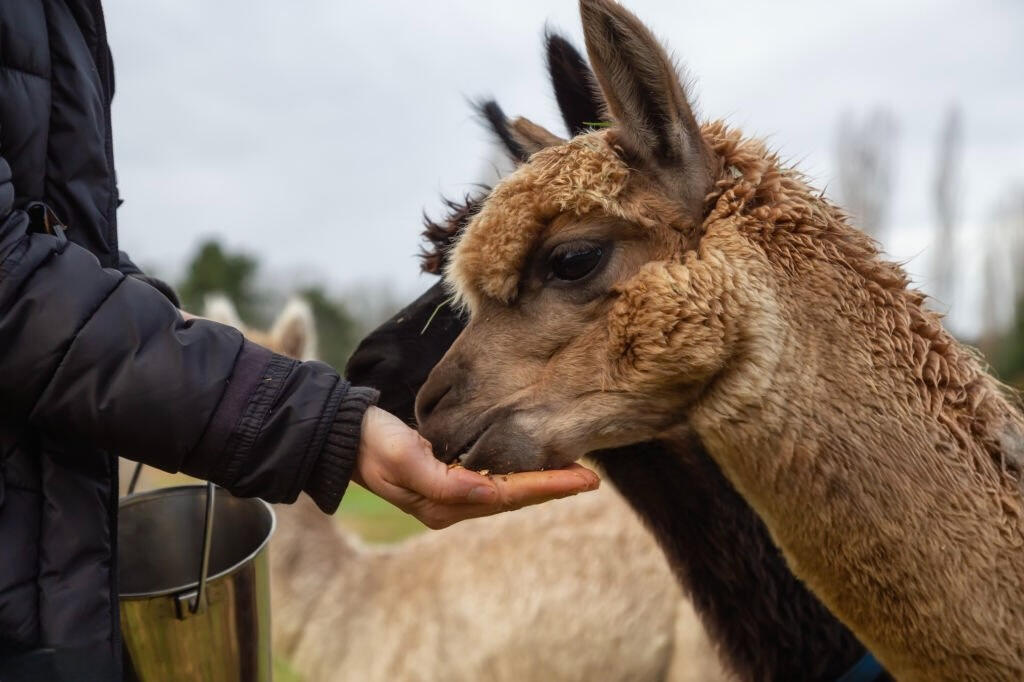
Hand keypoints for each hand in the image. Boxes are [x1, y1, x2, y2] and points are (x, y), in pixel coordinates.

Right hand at [352, 407, 600, 528]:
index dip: (549, 486)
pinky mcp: (447, 479)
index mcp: (444, 504)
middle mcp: (451, 505)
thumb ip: (445, 480)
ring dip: (540, 482)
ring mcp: (449, 494)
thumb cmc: (372, 443)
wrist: (342, 436)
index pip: (509, 495)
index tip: (585, 480)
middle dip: (553, 487)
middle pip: (515, 497)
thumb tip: (488, 492)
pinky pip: (493, 480)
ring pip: (507, 491)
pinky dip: (519, 474)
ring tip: (574, 472)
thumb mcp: (404, 458)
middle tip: (592, 478)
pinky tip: (535, 465)